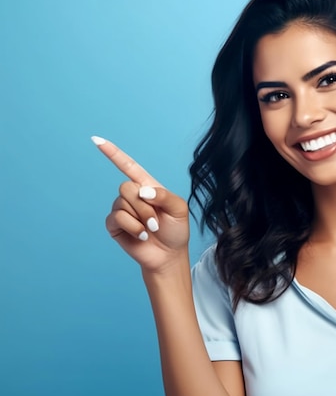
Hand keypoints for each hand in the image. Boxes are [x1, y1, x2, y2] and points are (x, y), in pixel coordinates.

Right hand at [92, 136, 189, 272]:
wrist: (168, 255)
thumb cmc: (175, 230)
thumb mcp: (179, 209)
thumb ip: (164, 195)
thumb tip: (142, 191)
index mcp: (148, 186)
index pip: (128, 166)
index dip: (113, 153)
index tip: (97, 140)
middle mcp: (133, 196)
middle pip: (126, 187)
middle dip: (144, 207)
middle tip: (156, 222)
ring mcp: (121, 210)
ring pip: (122, 204)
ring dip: (140, 219)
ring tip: (150, 230)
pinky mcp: (114, 225)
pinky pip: (117, 218)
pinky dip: (132, 228)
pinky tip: (141, 236)